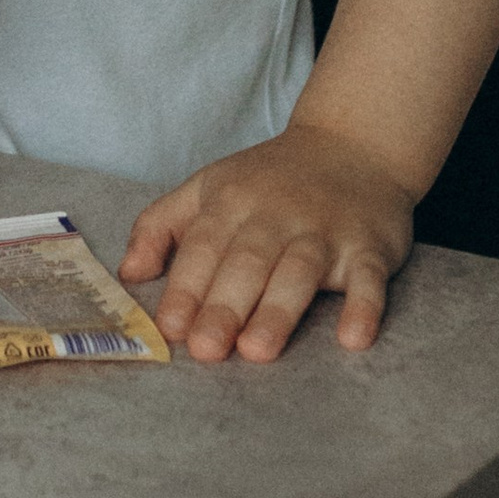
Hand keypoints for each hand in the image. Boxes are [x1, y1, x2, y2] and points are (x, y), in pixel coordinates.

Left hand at [120, 125, 415, 360]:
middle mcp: (276, 215)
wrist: (352, 146)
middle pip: (246, 262)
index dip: (185, 287)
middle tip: (205, 351)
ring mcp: (325, 230)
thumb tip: (128, 275)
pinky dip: (363, 306)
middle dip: (223, 306)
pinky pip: (369, 277)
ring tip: (257, 351)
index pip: (202, 247)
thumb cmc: (270, 181)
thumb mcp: (208, 187)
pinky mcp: (370, 246)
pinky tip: (352, 338)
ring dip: (278, 310)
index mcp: (231, 201)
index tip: (169, 328)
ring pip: (299, 270)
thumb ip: (161, 226)